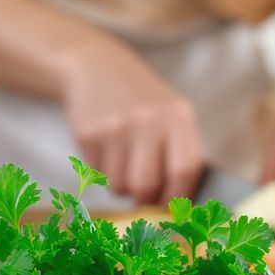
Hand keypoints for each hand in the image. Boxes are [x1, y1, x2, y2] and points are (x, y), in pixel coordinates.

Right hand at [63, 42, 204, 205]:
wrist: (99, 68)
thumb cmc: (144, 102)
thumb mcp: (173, 115)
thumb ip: (182, 153)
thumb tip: (184, 205)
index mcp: (178, 116)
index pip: (185, 171)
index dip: (178, 197)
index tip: (172, 207)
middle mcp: (149, 120)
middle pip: (147, 186)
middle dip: (145, 200)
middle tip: (144, 195)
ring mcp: (117, 126)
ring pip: (120, 186)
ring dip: (122, 185)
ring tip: (124, 162)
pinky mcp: (89, 133)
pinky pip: (98, 175)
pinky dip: (103, 172)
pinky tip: (106, 149)